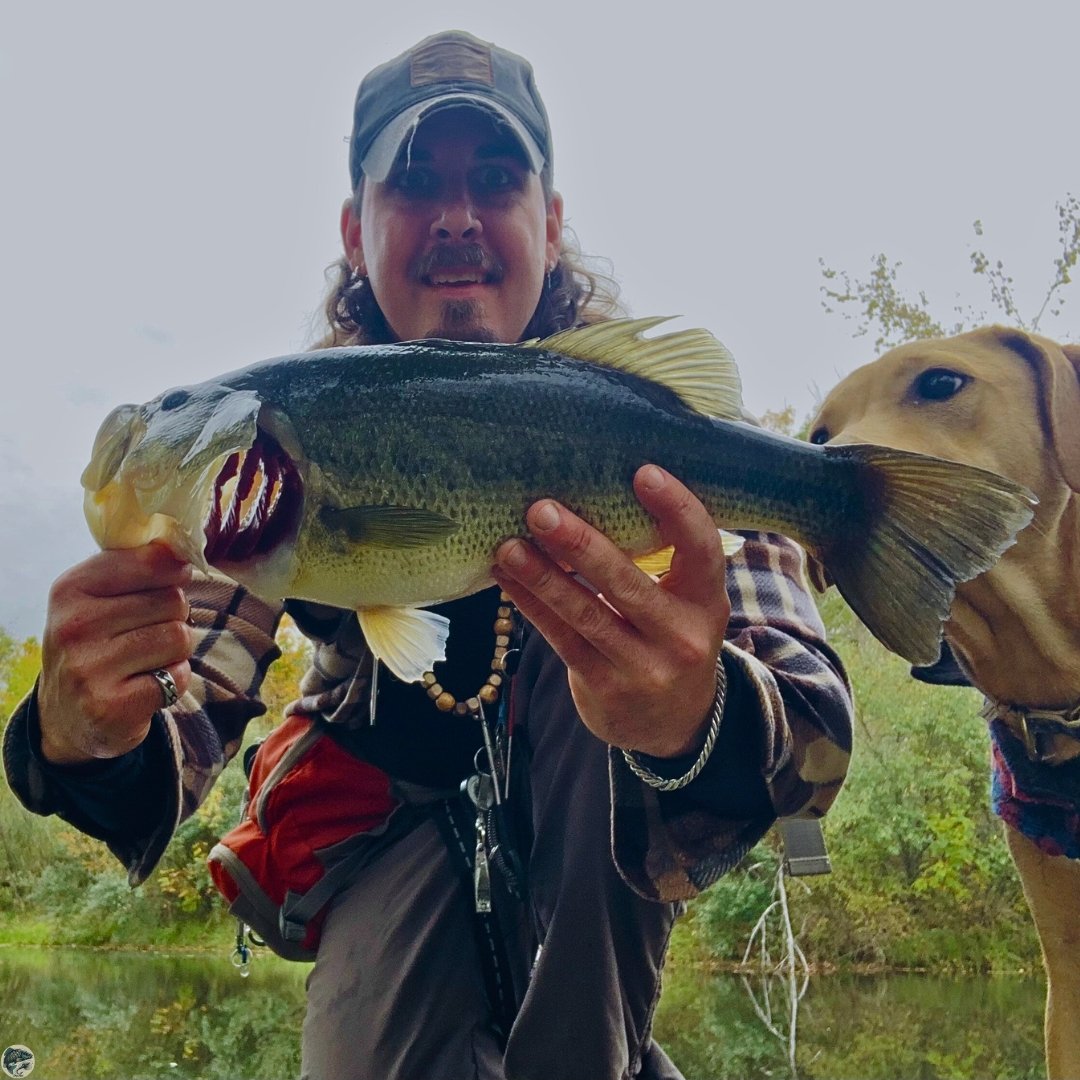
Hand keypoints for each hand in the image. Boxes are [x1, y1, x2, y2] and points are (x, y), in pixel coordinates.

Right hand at [37, 543, 194, 765]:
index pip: (153, 561)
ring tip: (144, 661)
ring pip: (179, 636)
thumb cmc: (97, 643)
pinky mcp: (112, 706)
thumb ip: (139, 567)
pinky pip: (178, 676)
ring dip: (175, 651)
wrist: (69, 714)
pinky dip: (173, 680)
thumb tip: (181, 548)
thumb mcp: (100, 597)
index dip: (173, 574)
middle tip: (143, 635)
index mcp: (71, 588)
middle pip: (173, 601)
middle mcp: (75, 626)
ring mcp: (90, 668)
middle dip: (172, 618)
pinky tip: (144, 685)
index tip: (166, 584)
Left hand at [492, 464, 729, 757]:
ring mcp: (643, 667)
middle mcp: (682, 636)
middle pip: (627, 584)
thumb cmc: (670, 637)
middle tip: (541, 510)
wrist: (674, 724)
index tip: (643, 472)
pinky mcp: (605, 687)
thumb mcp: (685, 603)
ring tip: (508, 545)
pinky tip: (507, 578)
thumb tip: (592, 491)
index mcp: (707, 601)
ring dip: (541, 577)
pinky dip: (532, 606)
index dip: (677, 510)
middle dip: (580, 544)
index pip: (701, 548)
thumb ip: (659, 560)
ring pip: (586, 615)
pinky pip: (562, 639)